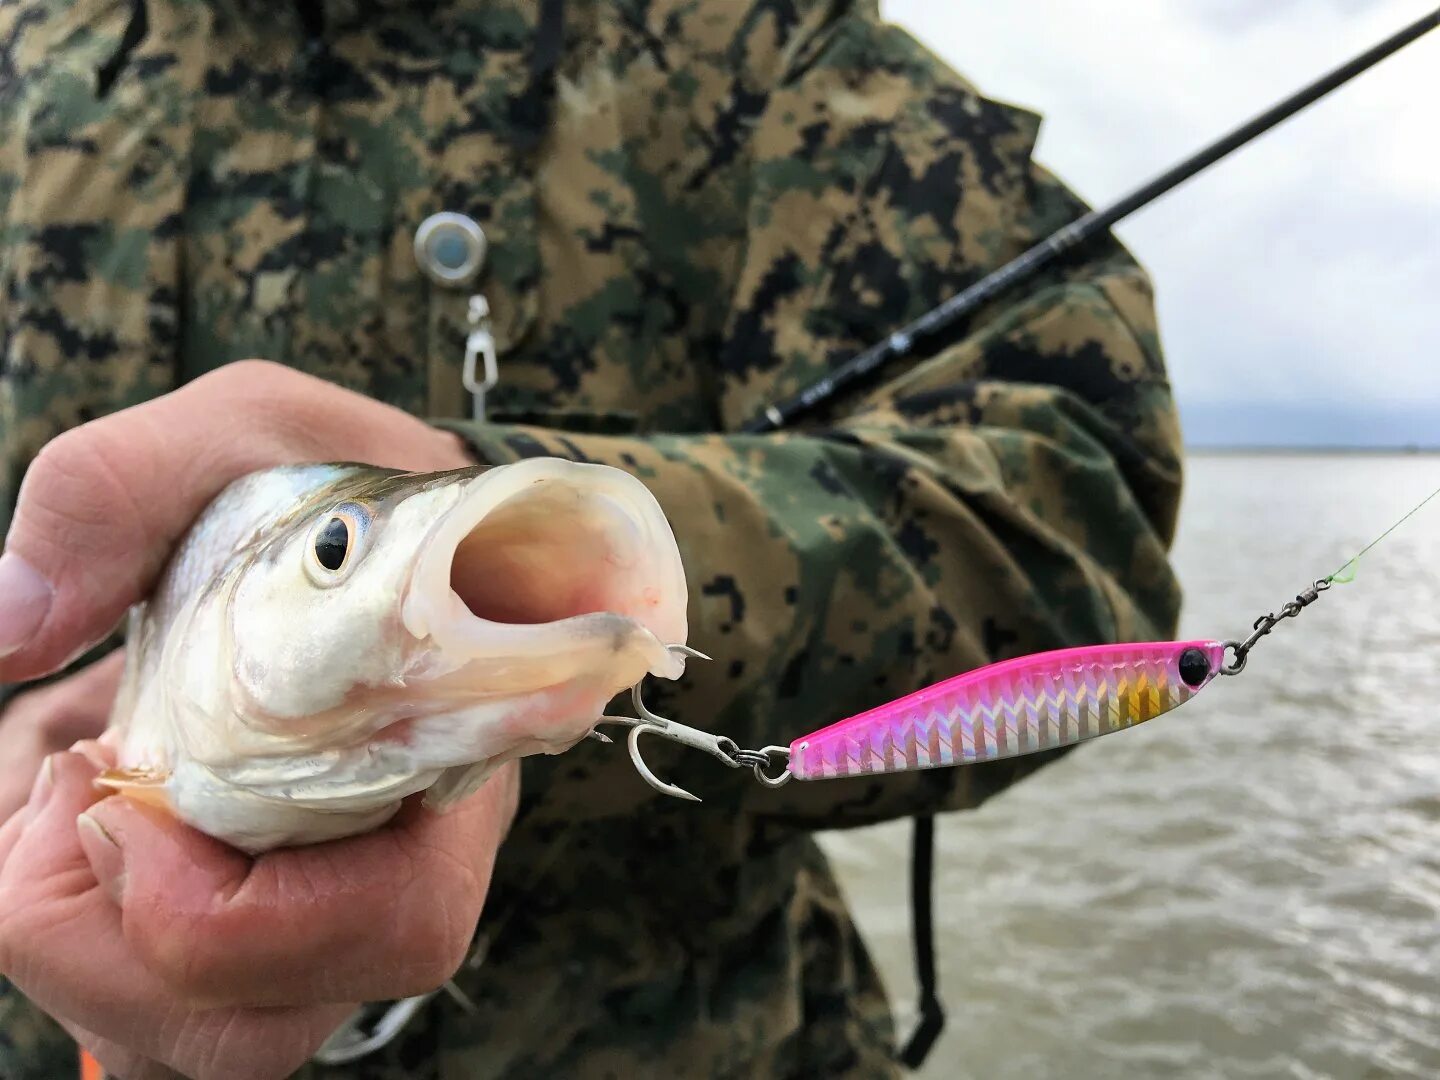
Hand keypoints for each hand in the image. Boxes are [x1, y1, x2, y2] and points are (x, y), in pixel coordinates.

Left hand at [0, 362, 518, 1077]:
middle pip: (289, 1015)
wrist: (360, 536)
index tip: (121, 798)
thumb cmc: (327, 485)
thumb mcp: (239, 430)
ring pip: (229, 1040)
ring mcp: (341, 903)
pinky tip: (79, 844)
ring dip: (90, 958)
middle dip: (122, 948)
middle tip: (65, 805)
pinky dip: (92, 957)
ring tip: (59, 813)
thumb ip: (118, 487)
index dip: (256, 917)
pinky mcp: (276, 929)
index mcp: (447, 750)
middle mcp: (410, 856)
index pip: (405, 913)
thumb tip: (11, 624)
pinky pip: (184, 1019)